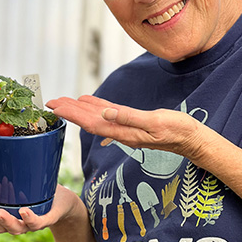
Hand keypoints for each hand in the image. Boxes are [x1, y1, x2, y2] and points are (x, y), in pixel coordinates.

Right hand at [0, 182, 81, 234]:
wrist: (63, 199)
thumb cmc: (36, 194)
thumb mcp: (13, 187)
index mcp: (9, 218)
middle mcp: (19, 224)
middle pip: (1, 229)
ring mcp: (33, 223)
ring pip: (17, 229)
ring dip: (6, 221)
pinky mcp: (48, 218)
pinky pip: (38, 223)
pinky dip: (30, 219)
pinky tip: (23, 211)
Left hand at [47, 95, 203, 160]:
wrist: (192, 139)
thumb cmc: (178, 130)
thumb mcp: (155, 122)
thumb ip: (129, 118)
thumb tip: (105, 113)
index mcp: (124, 132)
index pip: (92, 123)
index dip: (72, 115)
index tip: (55, 107)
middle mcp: (121, 132)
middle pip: (89, 121)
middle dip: (68, 111)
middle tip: (50, 102)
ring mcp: (125, 129)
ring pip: (96, 118)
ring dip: (78, 110)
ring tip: (62, 102)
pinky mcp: (132, 123)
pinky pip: (108, 115)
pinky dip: (95, 107)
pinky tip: (87, 102)